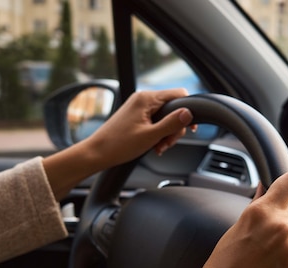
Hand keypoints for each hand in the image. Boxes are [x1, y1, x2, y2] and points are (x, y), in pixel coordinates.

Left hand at [43, 89, 193, 199]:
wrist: (97, 153)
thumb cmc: (119, 144)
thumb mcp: (151, 136)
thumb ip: (172, 123)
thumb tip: (189, 113)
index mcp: (147, 98)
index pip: (179, 95)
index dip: (188, 111)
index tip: (191, 128)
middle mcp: (143, 99)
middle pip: (173, 108)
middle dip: (174, 128)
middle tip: (167, 144)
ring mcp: (139, 107)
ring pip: (164, 117)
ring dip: (166, 134)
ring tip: (158, 147)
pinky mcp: (136, 116)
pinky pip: (155, 121)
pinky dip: (158, 134)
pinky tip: (153, 146)